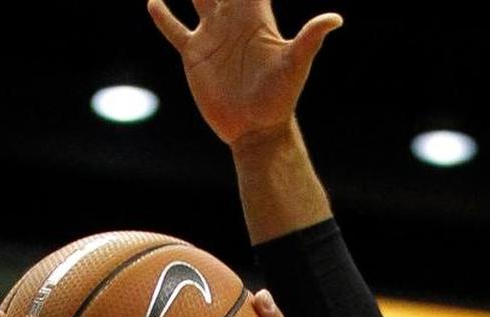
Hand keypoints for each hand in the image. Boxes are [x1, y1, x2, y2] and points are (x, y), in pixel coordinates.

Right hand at [147, 0, 340, 148]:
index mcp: (253, 16)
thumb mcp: (295, 66)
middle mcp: (231, 20)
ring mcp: (211, 35)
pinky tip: (153, 2)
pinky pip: (175, 29)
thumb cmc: (279, 100)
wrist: (256, 131)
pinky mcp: (194, 55)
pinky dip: (163, 16)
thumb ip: (310, 39)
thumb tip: (336, 19)